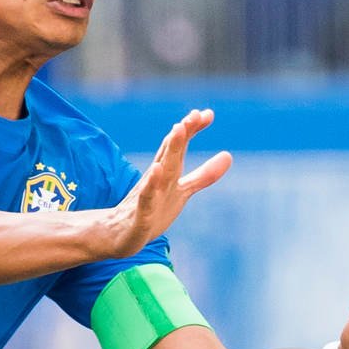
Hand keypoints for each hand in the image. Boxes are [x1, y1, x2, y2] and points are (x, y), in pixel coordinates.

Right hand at [102, 109, 231, 256]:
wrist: (119, 235)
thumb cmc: (152, 209)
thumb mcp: (182, 191)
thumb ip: (204, 175)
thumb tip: (229, 155)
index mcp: (167, 172)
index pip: (179, 146)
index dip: (192, 130)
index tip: (208, 113)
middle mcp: (156, 178)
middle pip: (171, 153)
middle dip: (182, 134)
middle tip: (193, 115)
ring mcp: (147, 194)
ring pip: (160, 170)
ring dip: (169, 150)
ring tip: (178, 129)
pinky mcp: (140, 214)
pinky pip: (146, 198)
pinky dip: (151, 184)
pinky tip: (156, 170)